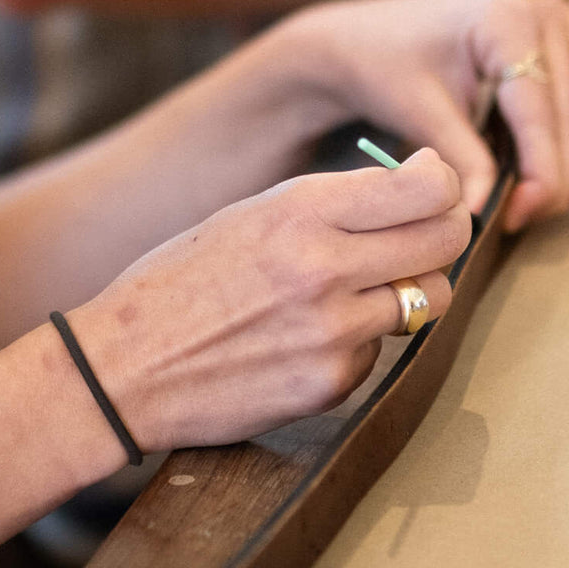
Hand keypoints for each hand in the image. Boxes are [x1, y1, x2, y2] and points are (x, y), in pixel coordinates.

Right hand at [69, 150, 468, 451]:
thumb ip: (331, 204)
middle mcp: (325, 268)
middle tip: (420, 231)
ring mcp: (332, 332)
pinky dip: (359, 339)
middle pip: (444, 243)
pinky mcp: (331, 384)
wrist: (124, 365)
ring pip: (425, 300)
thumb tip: (413, 192)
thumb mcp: (252, 214)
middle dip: (444, 232)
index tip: (429, 183)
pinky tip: (308, 335)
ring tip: (357, 285)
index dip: (442, 183)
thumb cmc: (182, 278)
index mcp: (301, 210)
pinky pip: (378, 350)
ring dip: (406, 288)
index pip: (427, 189)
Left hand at [275, 0, 568, 232]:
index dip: (540, 171)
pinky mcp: (565, 20)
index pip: (539, 110)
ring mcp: (560, 8)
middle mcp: (542, 4)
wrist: (362, 36)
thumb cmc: (386, 64)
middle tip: (530, 217)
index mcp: (505, 15)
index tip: (520, 216)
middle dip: (560, 169)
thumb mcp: (418, 112)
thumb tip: (485, 214)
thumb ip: (462, 159)